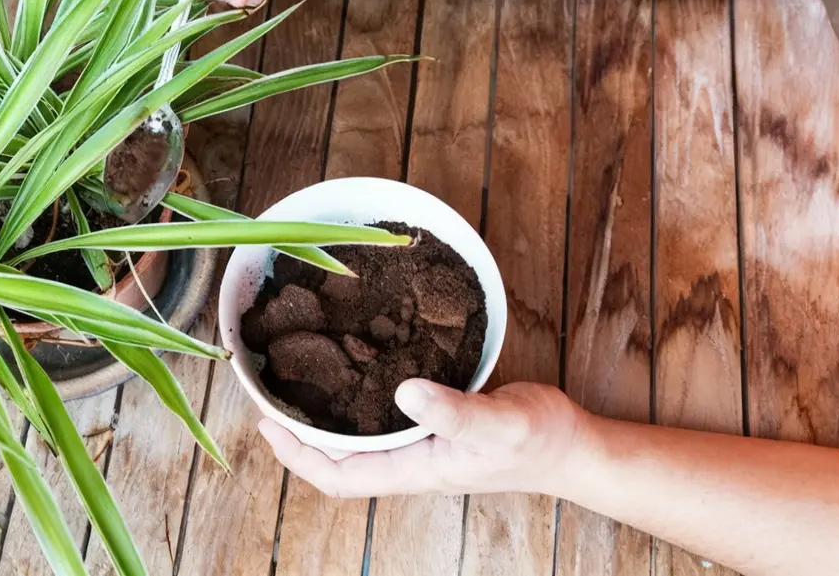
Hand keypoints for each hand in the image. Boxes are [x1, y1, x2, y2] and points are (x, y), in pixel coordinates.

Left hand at [257, 380, 586, 498]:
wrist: (571, 444)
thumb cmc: (537, 441)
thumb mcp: (497, 423)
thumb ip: (453, 410)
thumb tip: (404, 393)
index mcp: (414, 468)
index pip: (340, 476)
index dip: (298, 456)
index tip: (267, 424)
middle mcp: (409, 457)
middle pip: (338, 456)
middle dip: (299, 431)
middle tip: (269, 391)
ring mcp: (421, 440)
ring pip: (358, 434)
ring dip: (325, 412)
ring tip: (298, 375)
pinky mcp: (435, 418)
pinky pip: (383, 411)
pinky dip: (359, 393)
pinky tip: (356, 362)